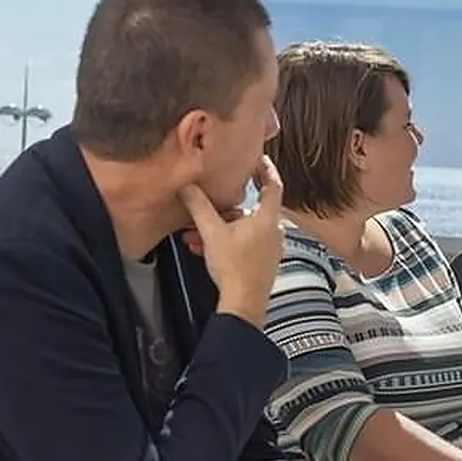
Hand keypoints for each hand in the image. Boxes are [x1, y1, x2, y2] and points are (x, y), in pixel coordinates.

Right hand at [177, 156, 284, 327]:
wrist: (243, 302)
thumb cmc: (234, 268)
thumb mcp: (212, 232)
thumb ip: (199, 206)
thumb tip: (187, 186)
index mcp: (268, 219)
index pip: (273, 185)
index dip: (265, 169)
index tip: (258, 158)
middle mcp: (274, 231)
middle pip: (250, 207)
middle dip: (224, 206)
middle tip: (208, 200)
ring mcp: (270, 246)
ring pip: (242, 227)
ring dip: (218, 227)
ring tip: (194, 232)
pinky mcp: (262, 260)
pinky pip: (243, 242)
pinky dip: (224, 240)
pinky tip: (202, 246)